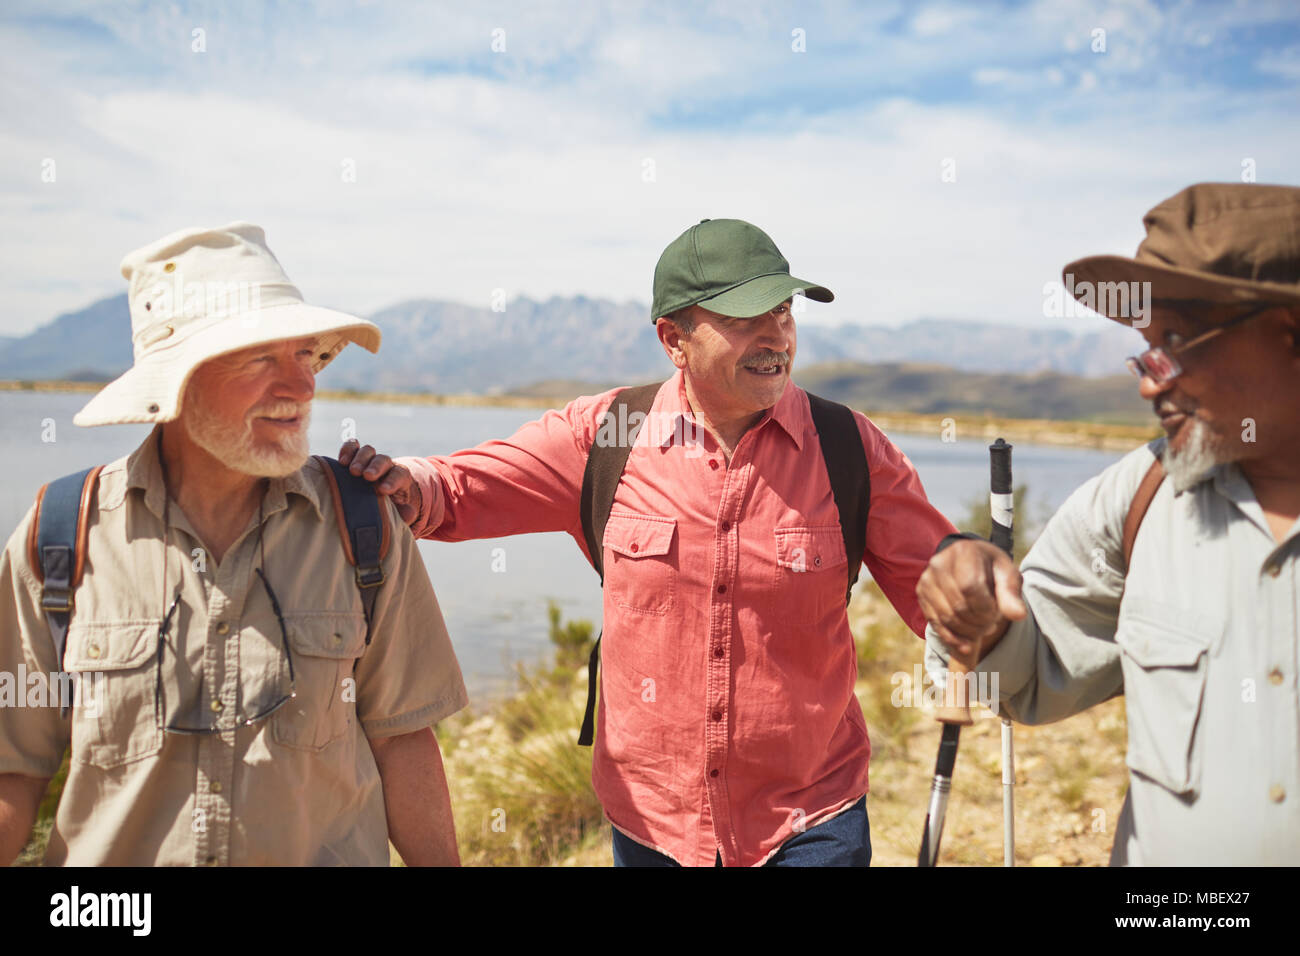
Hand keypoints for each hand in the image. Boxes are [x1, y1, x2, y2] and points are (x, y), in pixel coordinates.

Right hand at [338, 438, 421, 525]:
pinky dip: (347, 450)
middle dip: (376, 467)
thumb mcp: (400, 511)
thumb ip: (404, 513)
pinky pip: (352, 447)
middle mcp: (386, 466)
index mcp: (400, 478)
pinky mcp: (355, 457)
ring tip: (352, 471)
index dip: (392, 481)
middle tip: (367, 476)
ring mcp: (370, 460)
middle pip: (384, 460)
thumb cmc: (390, 506)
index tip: (383, 490)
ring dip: (360, 459)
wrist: (381, 494)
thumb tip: (408, 515)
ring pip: (368, 451)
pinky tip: (342, 461)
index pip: (400, 474)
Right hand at [916, 539, 1026, 664]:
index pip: (970, 588)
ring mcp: (927, 579)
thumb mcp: (1007, 575)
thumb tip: (1018, 615)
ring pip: (946, 618)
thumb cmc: (991, 569)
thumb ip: (1012, 594)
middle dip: (979, 622)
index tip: (997, 613)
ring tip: (983, 628)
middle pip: (958, 606)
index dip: (985, 608)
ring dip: (968, 632)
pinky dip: (952, 639)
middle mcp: (939, 563)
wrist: (970, 563)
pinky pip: (935, 624)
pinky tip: (967, 645)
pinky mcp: (921, 594)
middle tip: (992, 623)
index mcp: (963, 552)